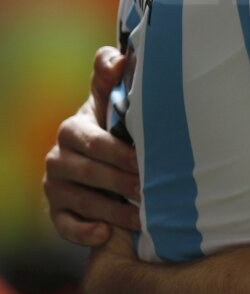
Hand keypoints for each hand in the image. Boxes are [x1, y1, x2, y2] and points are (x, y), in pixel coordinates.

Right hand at [44, 47, 140, 244]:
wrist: (98, 154)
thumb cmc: (112, 123)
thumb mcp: (110, 100)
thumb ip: (110, 78)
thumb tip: (119, 58)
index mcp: (73, 130)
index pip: (94, 142)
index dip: (119, 152)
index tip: (145, 159)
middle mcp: (57, 158)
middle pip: (89, 173)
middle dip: (120, 182)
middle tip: (149, 190)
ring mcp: (55, 187)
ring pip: (82, 201)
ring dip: (112, 212)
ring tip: (143, 217)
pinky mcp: (56, 212)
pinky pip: (65, 226)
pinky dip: (84, 232)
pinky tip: (105, 235)